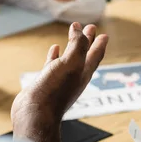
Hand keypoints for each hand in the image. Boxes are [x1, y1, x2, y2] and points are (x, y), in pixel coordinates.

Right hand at [11, 23, 108, 141]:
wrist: (35, 113)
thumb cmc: (55, 91)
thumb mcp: (71, 63)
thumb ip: (78, 44)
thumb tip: (79, 28)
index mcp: (84, 72)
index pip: (96, 54)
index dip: (100, 43)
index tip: (104, 34)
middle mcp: (75, 76)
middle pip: (85, 54)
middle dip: (88, 40)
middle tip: (91, 28)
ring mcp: (60, 79)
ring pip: (69, 58)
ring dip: (72, 46)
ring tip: (73, 34)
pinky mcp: (46, 81)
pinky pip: (53, 64)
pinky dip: (55, 55)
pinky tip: (55, 48)